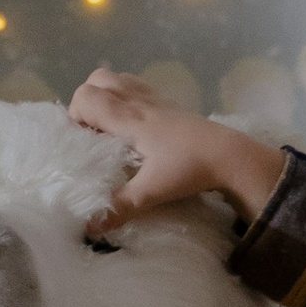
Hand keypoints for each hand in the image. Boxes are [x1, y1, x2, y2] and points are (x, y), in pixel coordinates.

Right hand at [69, 69, 287, 227]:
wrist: (230, 155)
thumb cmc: (189, 168)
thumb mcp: (152, 191)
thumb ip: (119, 207)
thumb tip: (90, 228)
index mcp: (129, 118)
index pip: (87, 97)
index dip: (75, 116)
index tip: (82, 141)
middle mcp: (139, 102)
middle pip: (98, 79)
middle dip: (86, 102)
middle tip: (93, 133)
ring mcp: (155, 99)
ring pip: (118, 79)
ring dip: (106, 96)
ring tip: (110, 127)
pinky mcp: (169, 104)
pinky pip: (137, 87)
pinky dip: (127, 98)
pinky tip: (134, 126)